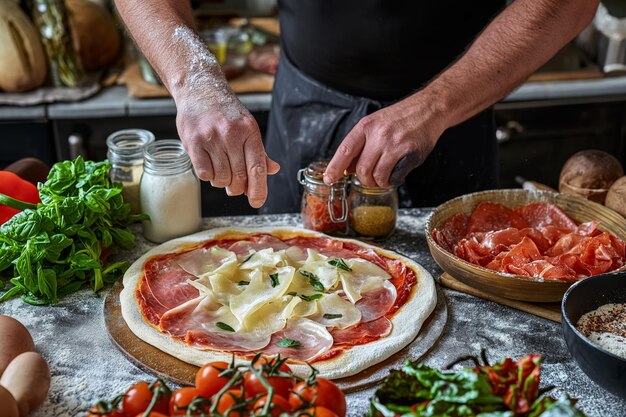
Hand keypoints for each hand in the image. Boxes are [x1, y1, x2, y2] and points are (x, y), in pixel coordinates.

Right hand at [175, 92, 279, 208]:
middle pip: (239, 176)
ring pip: (221, 177)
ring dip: (222, 182)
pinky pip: (204, 173)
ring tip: (221, 172)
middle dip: (238, 188)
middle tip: (235, 187)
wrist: (200, 90)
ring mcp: (211, 137)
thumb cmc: (226, 113)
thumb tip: (273, 170)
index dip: (259, 189)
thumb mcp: (247, 128)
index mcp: (250, 131)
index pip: (257, 167)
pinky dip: (208, 176)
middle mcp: (231, 134)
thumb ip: (259, 152)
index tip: (257, 201)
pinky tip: (209, 166)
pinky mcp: (193, 141)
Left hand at [324, 93, 444, 187]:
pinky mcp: (410, 153)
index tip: (329, 179)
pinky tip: (395, 174)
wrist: (429, 108)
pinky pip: (395, 176)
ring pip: (378, 175)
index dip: (335, 167)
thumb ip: (361, 145)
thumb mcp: (375, 124)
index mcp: (366, 126)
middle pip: (362, 168)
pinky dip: (393, 180)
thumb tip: (347, 168)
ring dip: (379, 182)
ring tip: (383, 178)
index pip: (345, 150)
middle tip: (370, 179)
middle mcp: (379, 134)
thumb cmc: (401, 117)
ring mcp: (395, 144)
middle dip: (364, 179)